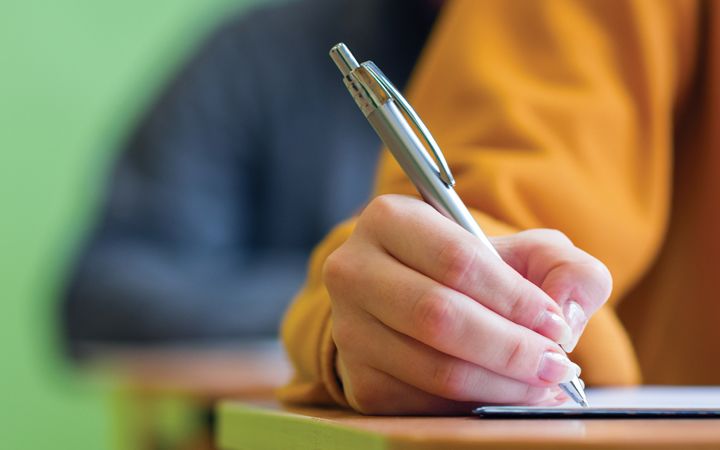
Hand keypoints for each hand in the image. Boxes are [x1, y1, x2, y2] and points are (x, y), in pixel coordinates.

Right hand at [324, 195, 611, 413]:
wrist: (425, 301)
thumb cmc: (478, 274)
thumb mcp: (527, 253)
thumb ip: (566, 268)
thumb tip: (566, 312)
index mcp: (389, 219)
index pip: (457, 261)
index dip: (514, 298)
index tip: (556, 324)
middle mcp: (353, 270)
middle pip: (438, 317)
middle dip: (510, 348)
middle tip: (557, 365)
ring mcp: (348, 328)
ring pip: (433, 368)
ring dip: (500, 384)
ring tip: (542, 383)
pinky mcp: (358, 378)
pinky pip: (423, 402)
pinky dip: (474, 404)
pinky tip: (506, 393)